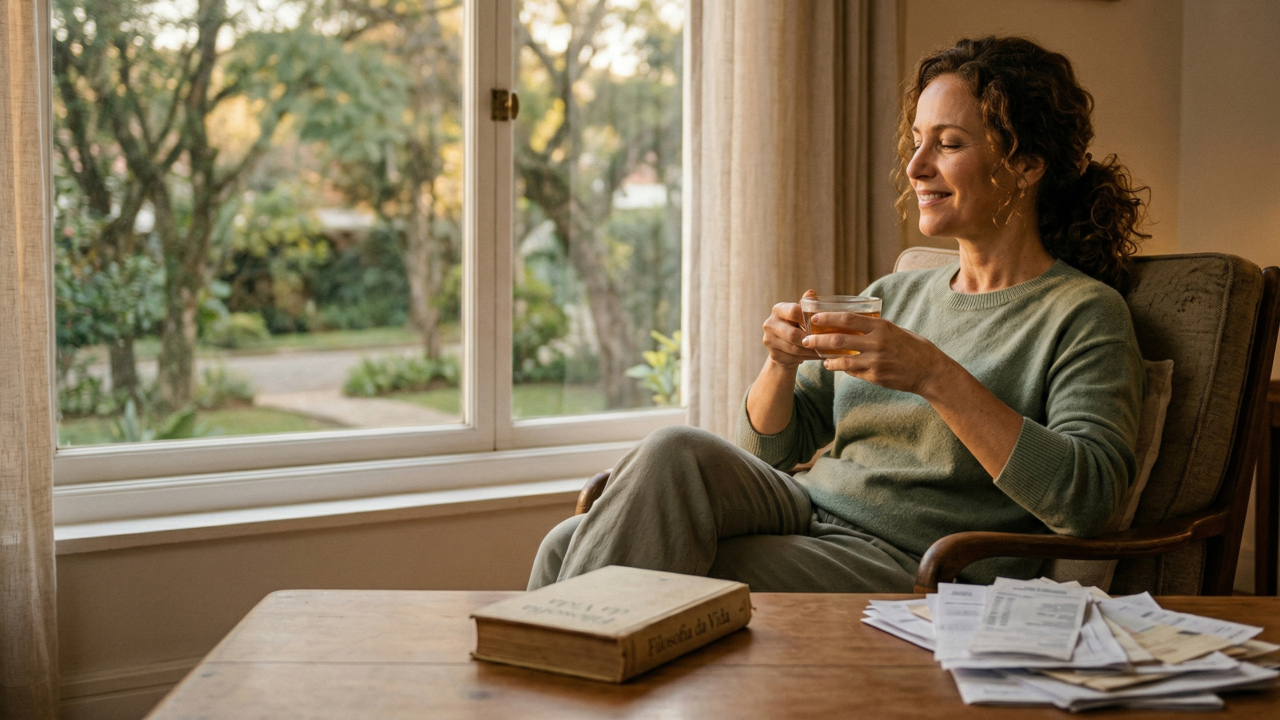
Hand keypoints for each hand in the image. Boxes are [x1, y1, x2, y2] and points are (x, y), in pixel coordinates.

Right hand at [761, 289, 820, 369]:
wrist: (784, 346)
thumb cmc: (796, 325)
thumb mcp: (801, 314)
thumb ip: (806, 305)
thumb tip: (812, 293)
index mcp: (778, 310)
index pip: (793, 312)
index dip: (808, 319)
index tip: (821, 324)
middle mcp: (770, 324)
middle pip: (793, 334)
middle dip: (810, 339)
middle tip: (826, 342)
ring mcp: (769, 340)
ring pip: (794, 349)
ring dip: (811, 351)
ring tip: (825, 350)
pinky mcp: (773, 355)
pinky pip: (793, 358)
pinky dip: (808, 358)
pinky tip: (817, 356)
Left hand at [801, 312, 951, 397]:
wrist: (930, 371)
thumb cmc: (913, 347)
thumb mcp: (896, 330)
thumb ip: (875, 328)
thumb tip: (853, 324)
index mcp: (882, 327)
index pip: (848, 319)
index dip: (829, 318)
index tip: (814, 318)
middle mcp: (877, 343)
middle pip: (839, 340)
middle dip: (818, 340)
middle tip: (806, 339)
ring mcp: (876, 362)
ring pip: (843, 360)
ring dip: (828, 359)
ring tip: (820, 358)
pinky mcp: (876, 377)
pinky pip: (854, 372)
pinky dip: (844, 369)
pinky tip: (837, 366)